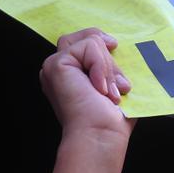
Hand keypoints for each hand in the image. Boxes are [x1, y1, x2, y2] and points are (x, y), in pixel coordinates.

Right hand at [40, 27, 135, 142]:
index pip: (86, 42)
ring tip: (111, 91)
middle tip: (120, 86)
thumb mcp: (114, 84)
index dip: (103, 45)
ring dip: (108, 67)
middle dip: (110, 59)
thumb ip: (109, 65)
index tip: (117, 58)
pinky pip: (89, 45)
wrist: (100, 135)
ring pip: (90, 41)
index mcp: (70, 74)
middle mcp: (59, 69)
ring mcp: (54, 65)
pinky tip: (100, 89)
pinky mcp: (56, 64)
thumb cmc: (111, 119)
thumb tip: (115, 45)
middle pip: (87, 37)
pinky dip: (101, 66)